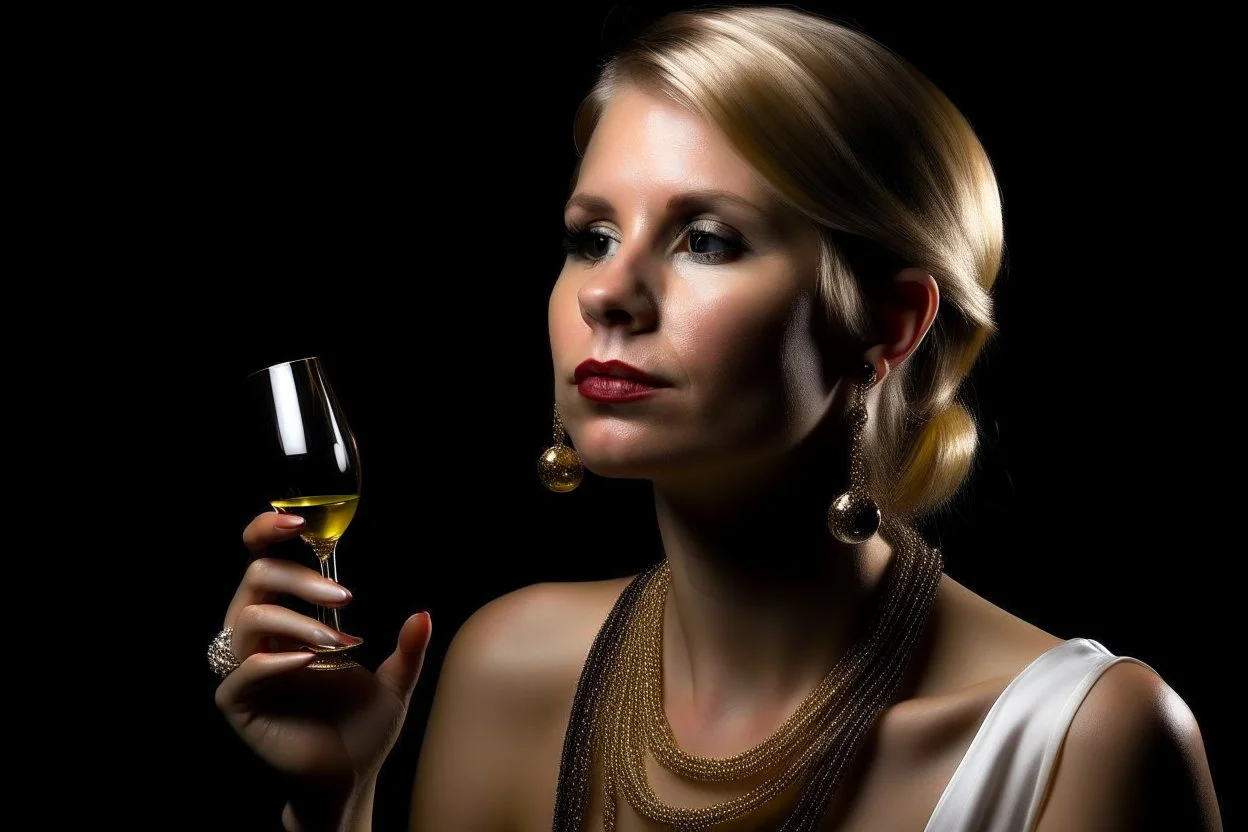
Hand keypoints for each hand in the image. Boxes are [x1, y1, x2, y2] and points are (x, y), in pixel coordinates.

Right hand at [214, 511, 431, 808]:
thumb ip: (408, 648)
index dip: (267, 533)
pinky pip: (240, 673)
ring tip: (339, 643)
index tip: (297, 521)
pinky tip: (308, 662)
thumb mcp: (397, 681)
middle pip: (256, 579)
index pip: (264, 562)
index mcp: (289, 620)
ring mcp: (247, 670)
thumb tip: (423, 614)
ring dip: (298, 622)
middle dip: (301, 580)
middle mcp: (261, 638)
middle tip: (344, 597)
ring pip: (248, 619)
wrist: (352, 778)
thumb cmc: (364, 727)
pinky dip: (273, 661)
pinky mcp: (241, 704)